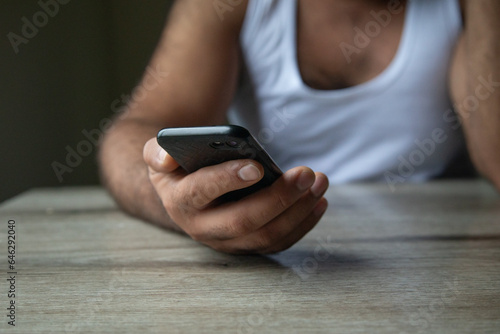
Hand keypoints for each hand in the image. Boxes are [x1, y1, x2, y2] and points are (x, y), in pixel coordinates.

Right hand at [143, 138, 328, 253]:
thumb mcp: (159, 155)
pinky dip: (303, 224)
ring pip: (266, 235)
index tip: (257, 165)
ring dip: (298, 211)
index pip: (201, 192)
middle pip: (243, 221)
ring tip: (320, 182)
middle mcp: (203, 227)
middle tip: (307, 174)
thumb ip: (156, 151)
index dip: (227, 179)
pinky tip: (319, 202)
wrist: (185, 195)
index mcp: (181, 200)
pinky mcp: (248, 244)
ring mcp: (228, 241)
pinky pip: (279, 242)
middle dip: (278, 199)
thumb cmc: (179, 169)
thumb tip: (167, 156)